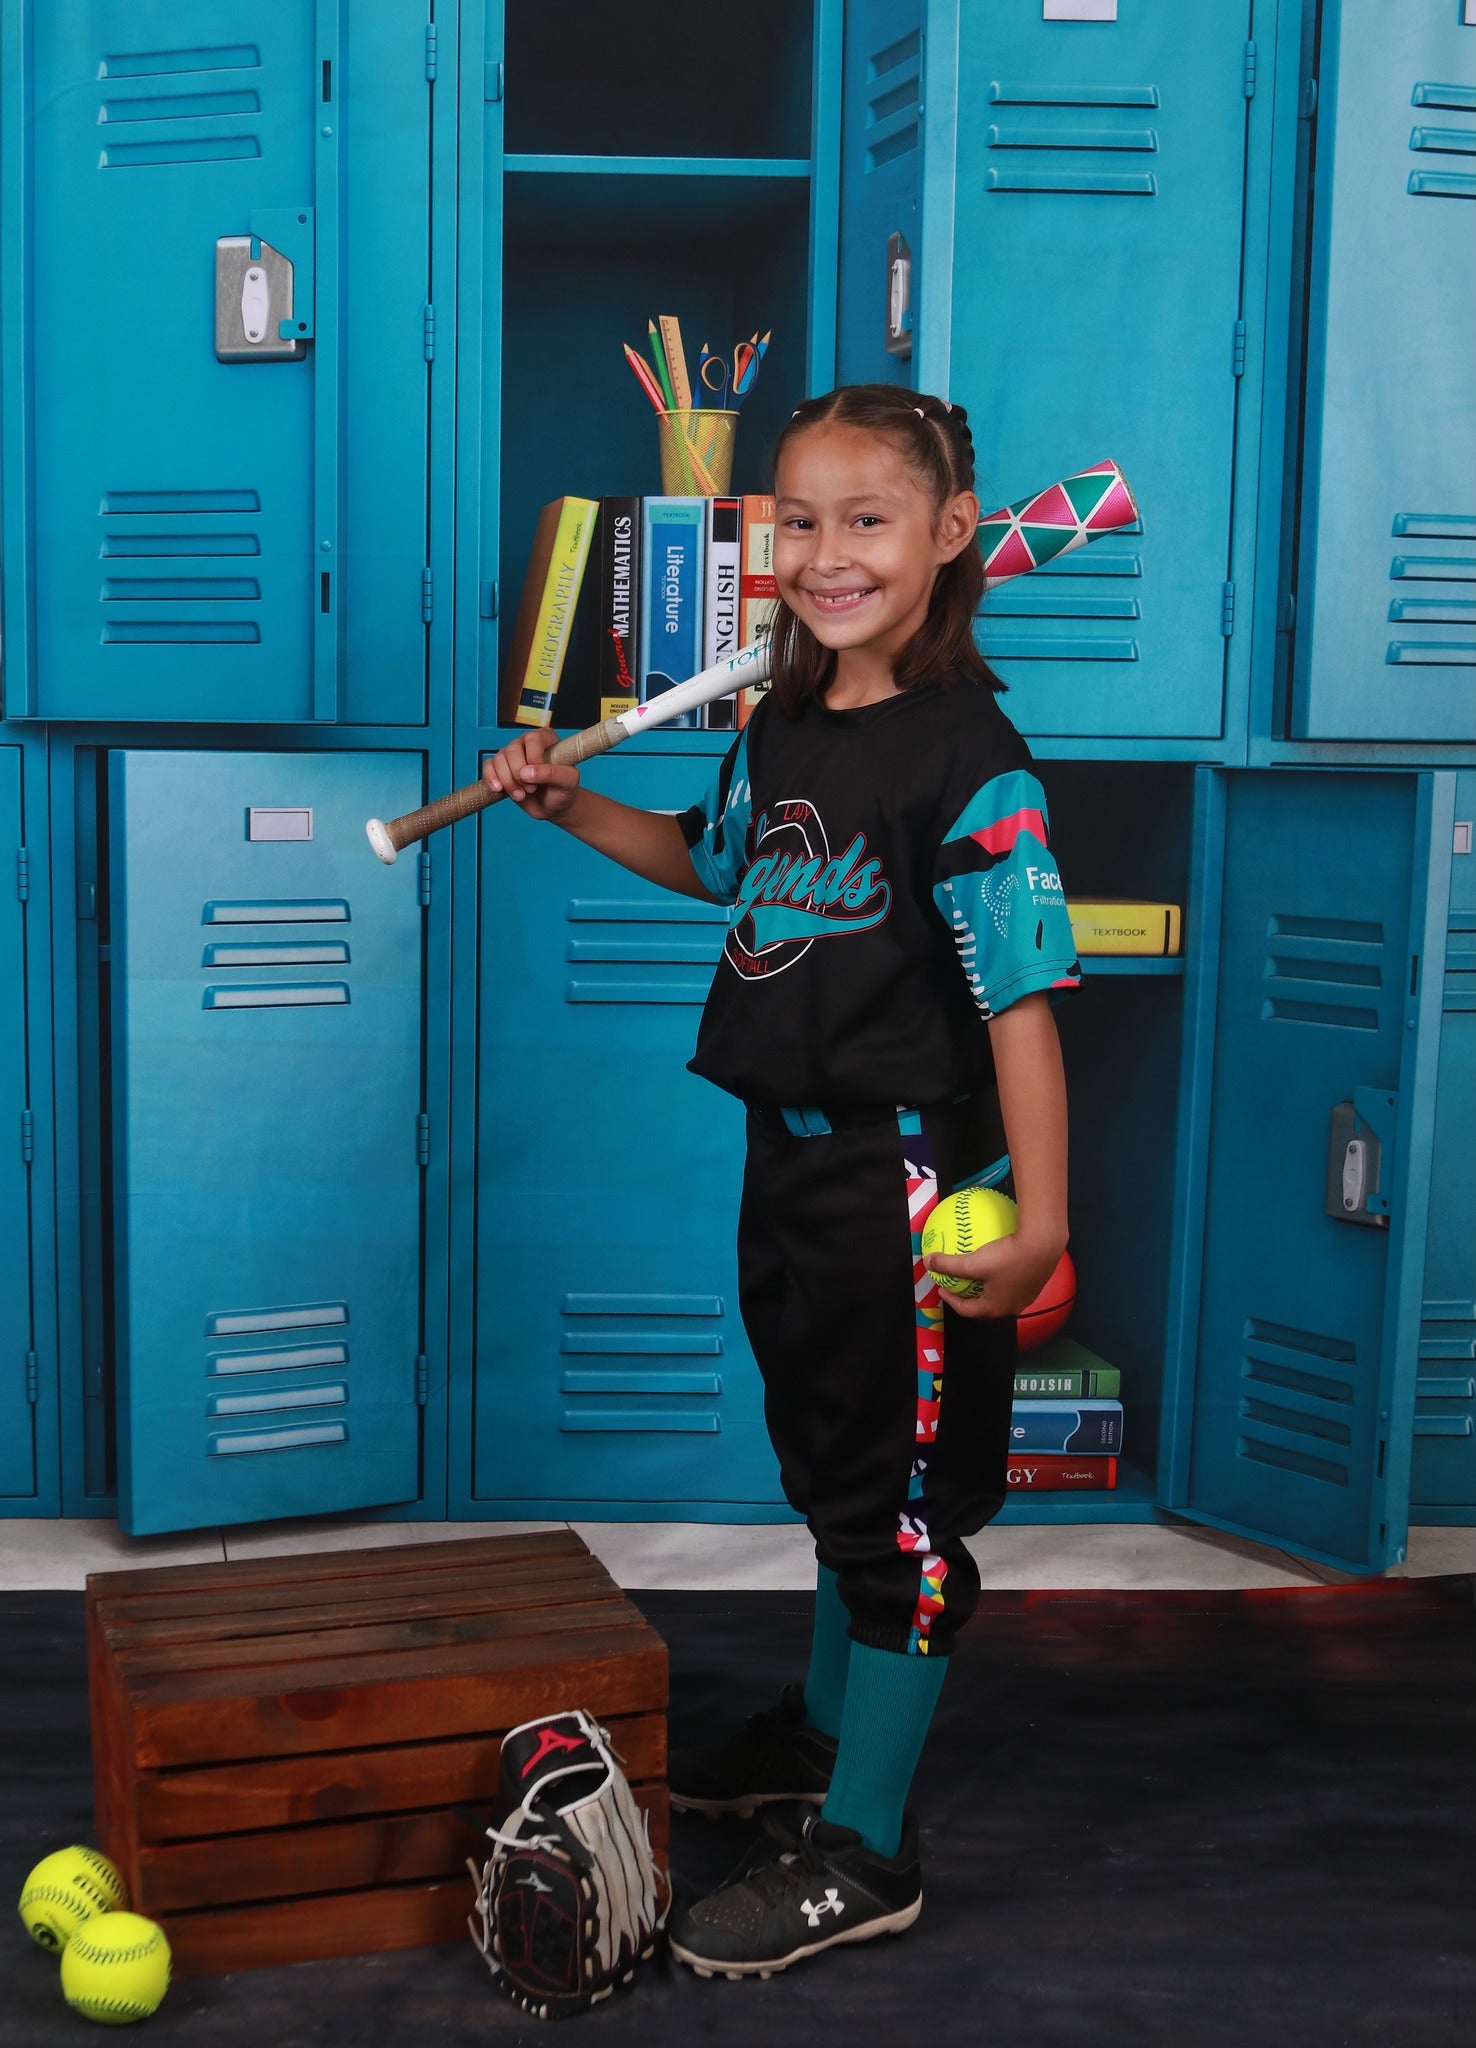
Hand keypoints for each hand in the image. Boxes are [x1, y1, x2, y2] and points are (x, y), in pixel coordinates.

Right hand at [482, 727, 581, 823]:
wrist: (553, 807)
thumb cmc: (563, 791)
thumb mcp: (568, 782)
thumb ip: (553, 773)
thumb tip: (527, 772)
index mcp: (546, 738)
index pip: (533, 739)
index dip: (533, 759)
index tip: (540, 779)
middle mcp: (527, 743)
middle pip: (513, 750)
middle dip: (519, 774)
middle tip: (532, 789)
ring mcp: (512, 754)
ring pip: (499, 759)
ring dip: (508, 781)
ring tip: (521, 795)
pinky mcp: (500, 767)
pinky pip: (488, 766)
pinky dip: (491, 779)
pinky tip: (500, 789)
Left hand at [924, 1229, 1065, 1321]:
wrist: (1043, 1245)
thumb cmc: (1008, 1258)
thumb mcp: (973, 1262)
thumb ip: (949, 1264)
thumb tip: (928, 1262)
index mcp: (995, 1307)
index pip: (967, 1310)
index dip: (951, 1300)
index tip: (942, 1288)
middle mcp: (1012, 1306)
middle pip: (984, 1305)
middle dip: (969, 1296)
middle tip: (958, 1284)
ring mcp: (1026, 1296)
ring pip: (1000, 1294)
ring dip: (986, 1287)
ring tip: (977, 1274)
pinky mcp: (1036, 1282)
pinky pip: (1012, 1282)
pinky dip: (1000, 1276)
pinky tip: (999, 1260)